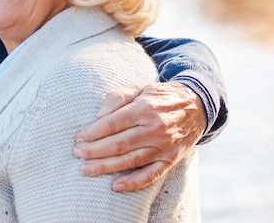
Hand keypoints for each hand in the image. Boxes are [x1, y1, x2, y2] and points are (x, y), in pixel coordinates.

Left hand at [73, 82, 205, 191]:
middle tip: (77, 153)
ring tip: (86, 169)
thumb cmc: (159, 96)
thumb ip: (117, 97)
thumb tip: (99, 116)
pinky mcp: (171, 159)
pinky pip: (151, 175)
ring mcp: (164, 146)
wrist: (197, 106)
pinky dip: (134, 182)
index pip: (113, 124)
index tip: (79, 137)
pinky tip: (116, 186)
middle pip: (118, 144)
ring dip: (106, 167)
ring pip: (130, 161)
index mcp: (145, 108)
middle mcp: (155, 129)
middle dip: (94, 150)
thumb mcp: (139, 87)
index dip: (93, 132)